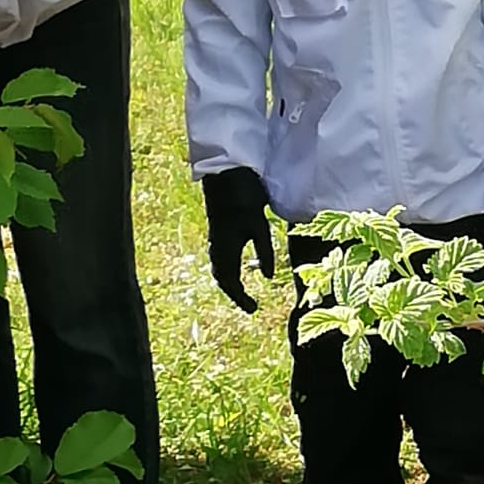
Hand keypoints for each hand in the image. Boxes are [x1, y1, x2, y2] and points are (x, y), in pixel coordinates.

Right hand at [202, 167, 274, 313]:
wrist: (224, 173)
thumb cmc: (243, 197)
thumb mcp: (259, 225)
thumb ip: (264, 251)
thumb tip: (267, 277)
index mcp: (226, 248)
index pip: (230, 282)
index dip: (240, 298)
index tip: (253, 310)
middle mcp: (217, 245)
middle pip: (221, 276)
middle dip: (233, 292)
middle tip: (248, 303)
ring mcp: (216, 236)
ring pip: (218, 266)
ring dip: (228, 279)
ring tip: (241, 288)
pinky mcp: (217, 226)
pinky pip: (218, 255)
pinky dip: (227, 266)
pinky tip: (236, 262)